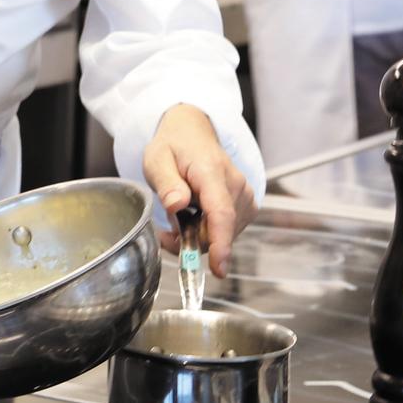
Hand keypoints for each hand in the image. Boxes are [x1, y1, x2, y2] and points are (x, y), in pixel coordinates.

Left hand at [143, 104, 256, 277]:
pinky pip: (227, 231)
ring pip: (222, 234)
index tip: (219, 268)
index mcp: (212, 172)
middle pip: (218, 231)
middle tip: (166, 233)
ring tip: (179, 216)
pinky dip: (209, 232)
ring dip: (199, 236)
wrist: (192, 134)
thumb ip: (166, 183)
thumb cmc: (173, 147)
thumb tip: (177, 205)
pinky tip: (195, 217)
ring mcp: (244, 196)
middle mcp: (236, 185)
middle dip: (191, 241)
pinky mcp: (246, 205)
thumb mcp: (156, 160)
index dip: (220, 243)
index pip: (221, 212)